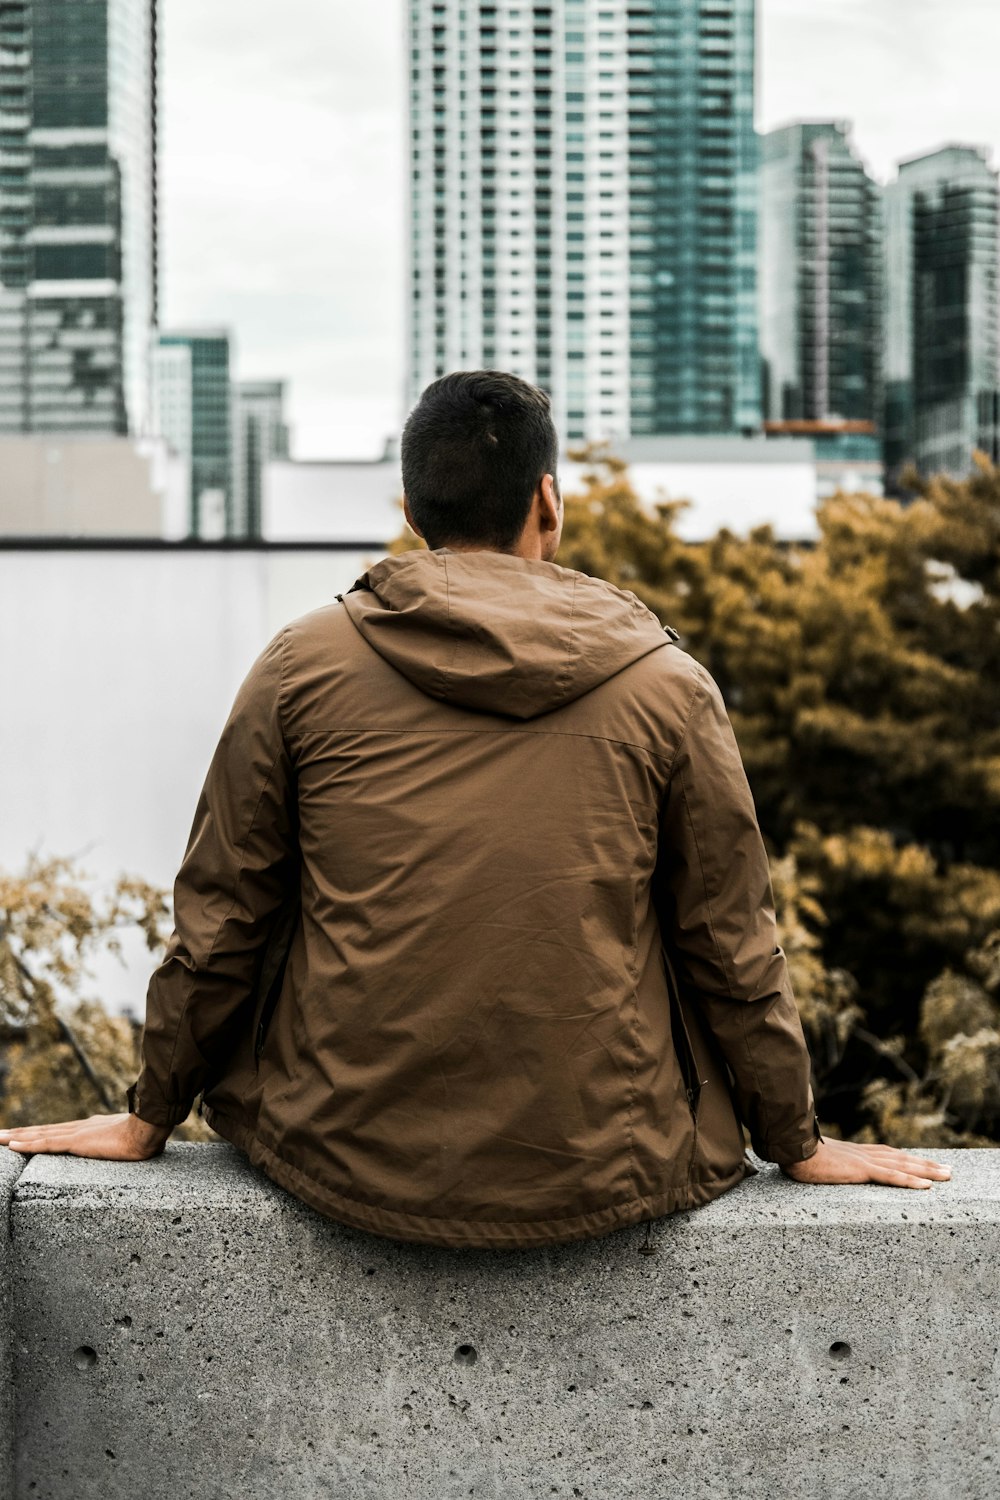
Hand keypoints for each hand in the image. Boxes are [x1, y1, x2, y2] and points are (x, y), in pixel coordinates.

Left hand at [0, 1112, 169, 1160]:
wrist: (147, 1131)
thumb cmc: (142, 1138)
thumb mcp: (125, 1140)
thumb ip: (116, 1142)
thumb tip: (118, 1146)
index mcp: (88, 1129)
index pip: (56, 1131)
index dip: (36, 1133)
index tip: (20, 1135)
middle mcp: (77, 1128)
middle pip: (41, 1130)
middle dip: (19, 1133)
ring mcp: (75, 1134)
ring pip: (38, 1135)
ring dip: (15, 1137)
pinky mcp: (76, 1142)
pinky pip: (46, 1144)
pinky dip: (27, 1144)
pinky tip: (12, 1146)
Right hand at [782, 1137, 951, 1188]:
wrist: (789, 1148)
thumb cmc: (796, 1154)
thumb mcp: (815, 1159)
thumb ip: (824, 1162)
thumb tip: (818, 1165)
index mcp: (853, 1153)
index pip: (887, 1154)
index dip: (907, 1159)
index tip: (923, 1163)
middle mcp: (863, 1153)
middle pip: (902, 1158)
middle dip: (926, 1164)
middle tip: (948, 1170)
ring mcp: (864, 1161)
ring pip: (903, 1165)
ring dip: (927, 1170)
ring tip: (947, 1176)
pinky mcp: (861, 1170)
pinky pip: (891, 1176)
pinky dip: (910, 1180)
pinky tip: (927, 1186)